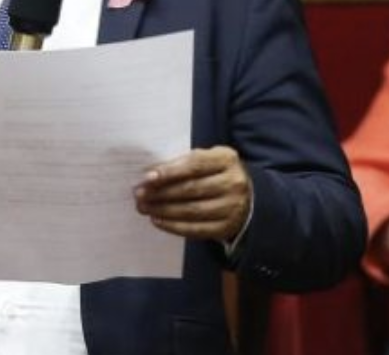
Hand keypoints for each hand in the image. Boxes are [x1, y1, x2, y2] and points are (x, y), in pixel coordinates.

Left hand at [134, 146, 251, 241]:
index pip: (194, 165)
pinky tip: (158, 220)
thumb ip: (183, 162)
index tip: (147, 177)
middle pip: (191, 189)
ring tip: (144, 207)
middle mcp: (233, 183)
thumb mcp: (207, 159)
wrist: (249, 196)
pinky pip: (197, 229)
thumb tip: (151, 173)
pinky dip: (175, 226)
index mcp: (226, 160)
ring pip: (192, 210)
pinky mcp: (227, 228)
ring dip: (163, 210)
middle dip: (161, 192)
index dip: (169, 171)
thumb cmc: (217, 172)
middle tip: (139, 194)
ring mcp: (232, 208)